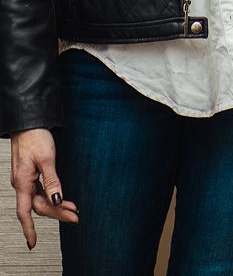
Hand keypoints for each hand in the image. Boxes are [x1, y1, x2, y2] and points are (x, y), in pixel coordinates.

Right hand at [11, 128, 78, 249]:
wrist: (29, 122)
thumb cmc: (35, 137)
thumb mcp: (46, 159)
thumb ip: (52, 181)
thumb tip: (57, 199)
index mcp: (22, 183)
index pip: (25, 212)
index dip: (29, 229)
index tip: (33, 244)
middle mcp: (22, 184)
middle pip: (38, 206)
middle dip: (57, 213)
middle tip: (75, 218)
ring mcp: (26, 179)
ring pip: (41, 199)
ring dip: (57, 205)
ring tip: (73, 209)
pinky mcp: (30, 174)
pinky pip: (41, 191)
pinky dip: (53, 195)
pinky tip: (62, 198)